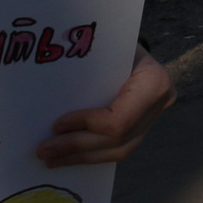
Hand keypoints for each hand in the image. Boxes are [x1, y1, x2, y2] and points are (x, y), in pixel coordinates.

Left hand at [38, 45, 174, 166]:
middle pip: (115, 138)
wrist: (132, 45)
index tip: (56, 125)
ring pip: (117, 151)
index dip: (87, 126)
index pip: (118, 118)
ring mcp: (154, 118)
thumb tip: (49, 97)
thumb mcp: (105, 49)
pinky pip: (117, 148)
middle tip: (44, 151)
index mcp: (154, 82)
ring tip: (51, 159)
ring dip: (81, 157)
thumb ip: (88, 71)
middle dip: (76, 146)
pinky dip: (91, 154)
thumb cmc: (114, 43)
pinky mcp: (143, 127)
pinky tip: (68, 156)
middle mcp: (159, 103)